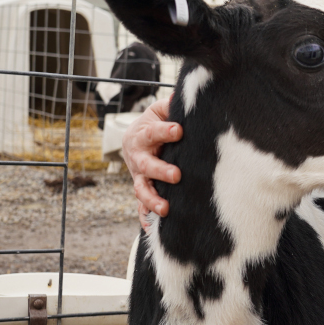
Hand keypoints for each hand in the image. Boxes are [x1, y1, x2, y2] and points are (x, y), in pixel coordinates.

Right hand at [122, 96, 181, 223]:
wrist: (136, 138)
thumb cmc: (155, 122)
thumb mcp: (161, 110)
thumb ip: (171, 105)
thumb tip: (187, 95)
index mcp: (142, 134)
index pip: (153, 132)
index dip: (165, 131)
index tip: (179, 130)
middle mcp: (138, 157)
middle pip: (147, 165)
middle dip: (161, 170)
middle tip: (177, 175)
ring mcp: (139, 176)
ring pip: (142, 189)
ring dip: (152, 200)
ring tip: (165, 208)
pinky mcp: (143, 189)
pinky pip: (141, 206)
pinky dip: (144, 217)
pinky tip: (151, 228)